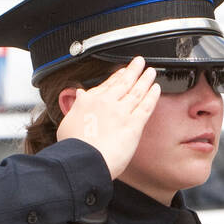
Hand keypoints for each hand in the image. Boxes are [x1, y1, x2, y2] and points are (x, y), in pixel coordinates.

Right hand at [56, 56, 159, 178]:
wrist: (83, 161)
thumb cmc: (73, 148)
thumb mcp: (67, 122)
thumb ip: (76, 108)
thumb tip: (78, 97)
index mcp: (89, 101)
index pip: (106, 85)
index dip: (116, 77)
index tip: (121, 72)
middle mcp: (106, 103)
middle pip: (123, 82)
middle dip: (133, 70)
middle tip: (139, 62)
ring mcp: (121, 112)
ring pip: (136, 91)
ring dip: (145, 79)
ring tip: (151, 72)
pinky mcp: (133, 124)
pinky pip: (146, 106)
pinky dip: (152, 96)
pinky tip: (156, 89)